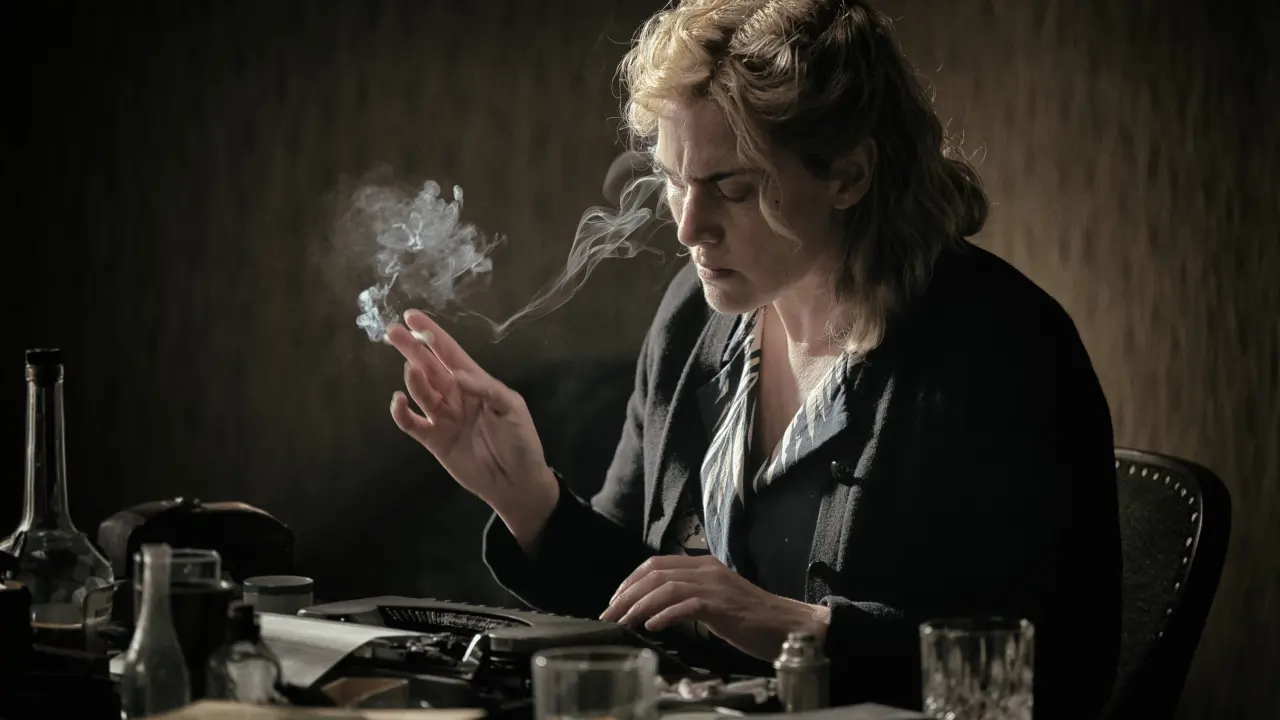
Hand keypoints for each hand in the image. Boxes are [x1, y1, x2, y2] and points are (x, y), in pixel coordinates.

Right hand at [384, 309, 557, 542]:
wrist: (516, 482)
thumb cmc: (521, 441)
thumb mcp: (511, 408)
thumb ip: (485, 388)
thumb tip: (457, 376)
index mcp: (476, 382)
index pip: (449, 352)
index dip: (431, 333)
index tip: (411, 316)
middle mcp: (456, 395)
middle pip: (428, 366)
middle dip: (411, 348)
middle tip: (392, 331)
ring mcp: (443, 417)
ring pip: (421, 391)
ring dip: (413, 379)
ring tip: (411, 368)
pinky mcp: (434, 440)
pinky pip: (412, 423)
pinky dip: (401, 412)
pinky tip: (398, 401)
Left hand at [599, 555, 830, 660]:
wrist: (788, 626)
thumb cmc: (753, 620)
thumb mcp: (717, 602)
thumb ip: (691, 598)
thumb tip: (657, 610)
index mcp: (704, 565)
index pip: (656, 564)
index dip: (630, 581)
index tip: (615, 601)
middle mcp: (707, 569)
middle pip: (654, 573)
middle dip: (626, 594)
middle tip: (608, 614)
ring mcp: (714, 585)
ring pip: (665, 587)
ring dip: (638, 606)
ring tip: (623, 622)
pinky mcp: (721, 605)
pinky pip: (685, 605)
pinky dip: (663, 615)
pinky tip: (651, 627)